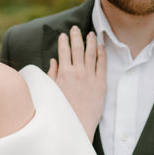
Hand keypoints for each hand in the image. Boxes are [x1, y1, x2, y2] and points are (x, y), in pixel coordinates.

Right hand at [47, 26, 105, 140]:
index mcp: (63, 73)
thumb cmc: (61, 110)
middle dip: (76, 36)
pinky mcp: (101, 84)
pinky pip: (102, 65)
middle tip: (76, 28)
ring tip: (91, 33)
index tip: (64, 35)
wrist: (76, 126)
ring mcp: (90, 77)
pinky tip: (101, 46)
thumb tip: (53, 61)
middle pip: (77, 48)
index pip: (63, 51)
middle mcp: (77, 72)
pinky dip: (101, 53)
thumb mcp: (51, 91)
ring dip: (90, 41)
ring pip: (91, 53)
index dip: (64, 41)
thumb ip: (52, 74)